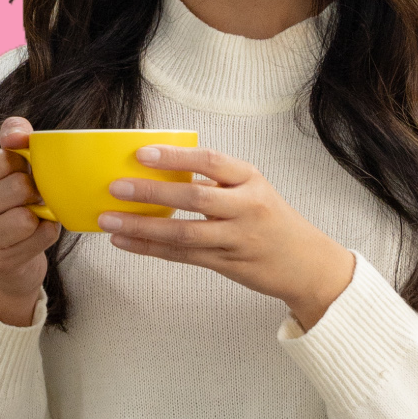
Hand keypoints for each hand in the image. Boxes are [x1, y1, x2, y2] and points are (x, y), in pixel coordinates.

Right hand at [0, 117, 59, 326]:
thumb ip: (13, 137)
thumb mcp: (5, 169)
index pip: (0, 159)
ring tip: (33, 215)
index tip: (20, 174)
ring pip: (26, 217)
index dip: (21, 164)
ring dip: (40, 214)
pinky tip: (38, 234)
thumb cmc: (7, 207)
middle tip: (32, 198)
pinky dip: (48, 232)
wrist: (5, 262)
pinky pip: (41, 237)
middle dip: (33, 190)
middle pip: (17, 187)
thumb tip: (18, 135)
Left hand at [98, 147, 354, 331]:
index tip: (143, 154)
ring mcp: (236, 239)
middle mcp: (246, 208)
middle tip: (117, 187)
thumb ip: (217, 182)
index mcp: (252, 180)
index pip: (211, 162)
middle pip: (193, 199)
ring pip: (182, 233)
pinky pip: (181, 255)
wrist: (307, 264)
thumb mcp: (255, 190)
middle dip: (150, 193)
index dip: (176, 158)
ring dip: (142, 228)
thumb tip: (163, 172)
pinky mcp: (226, 264)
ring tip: (109, 220)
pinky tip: (125, 241)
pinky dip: (150, 248)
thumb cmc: (274, 222)